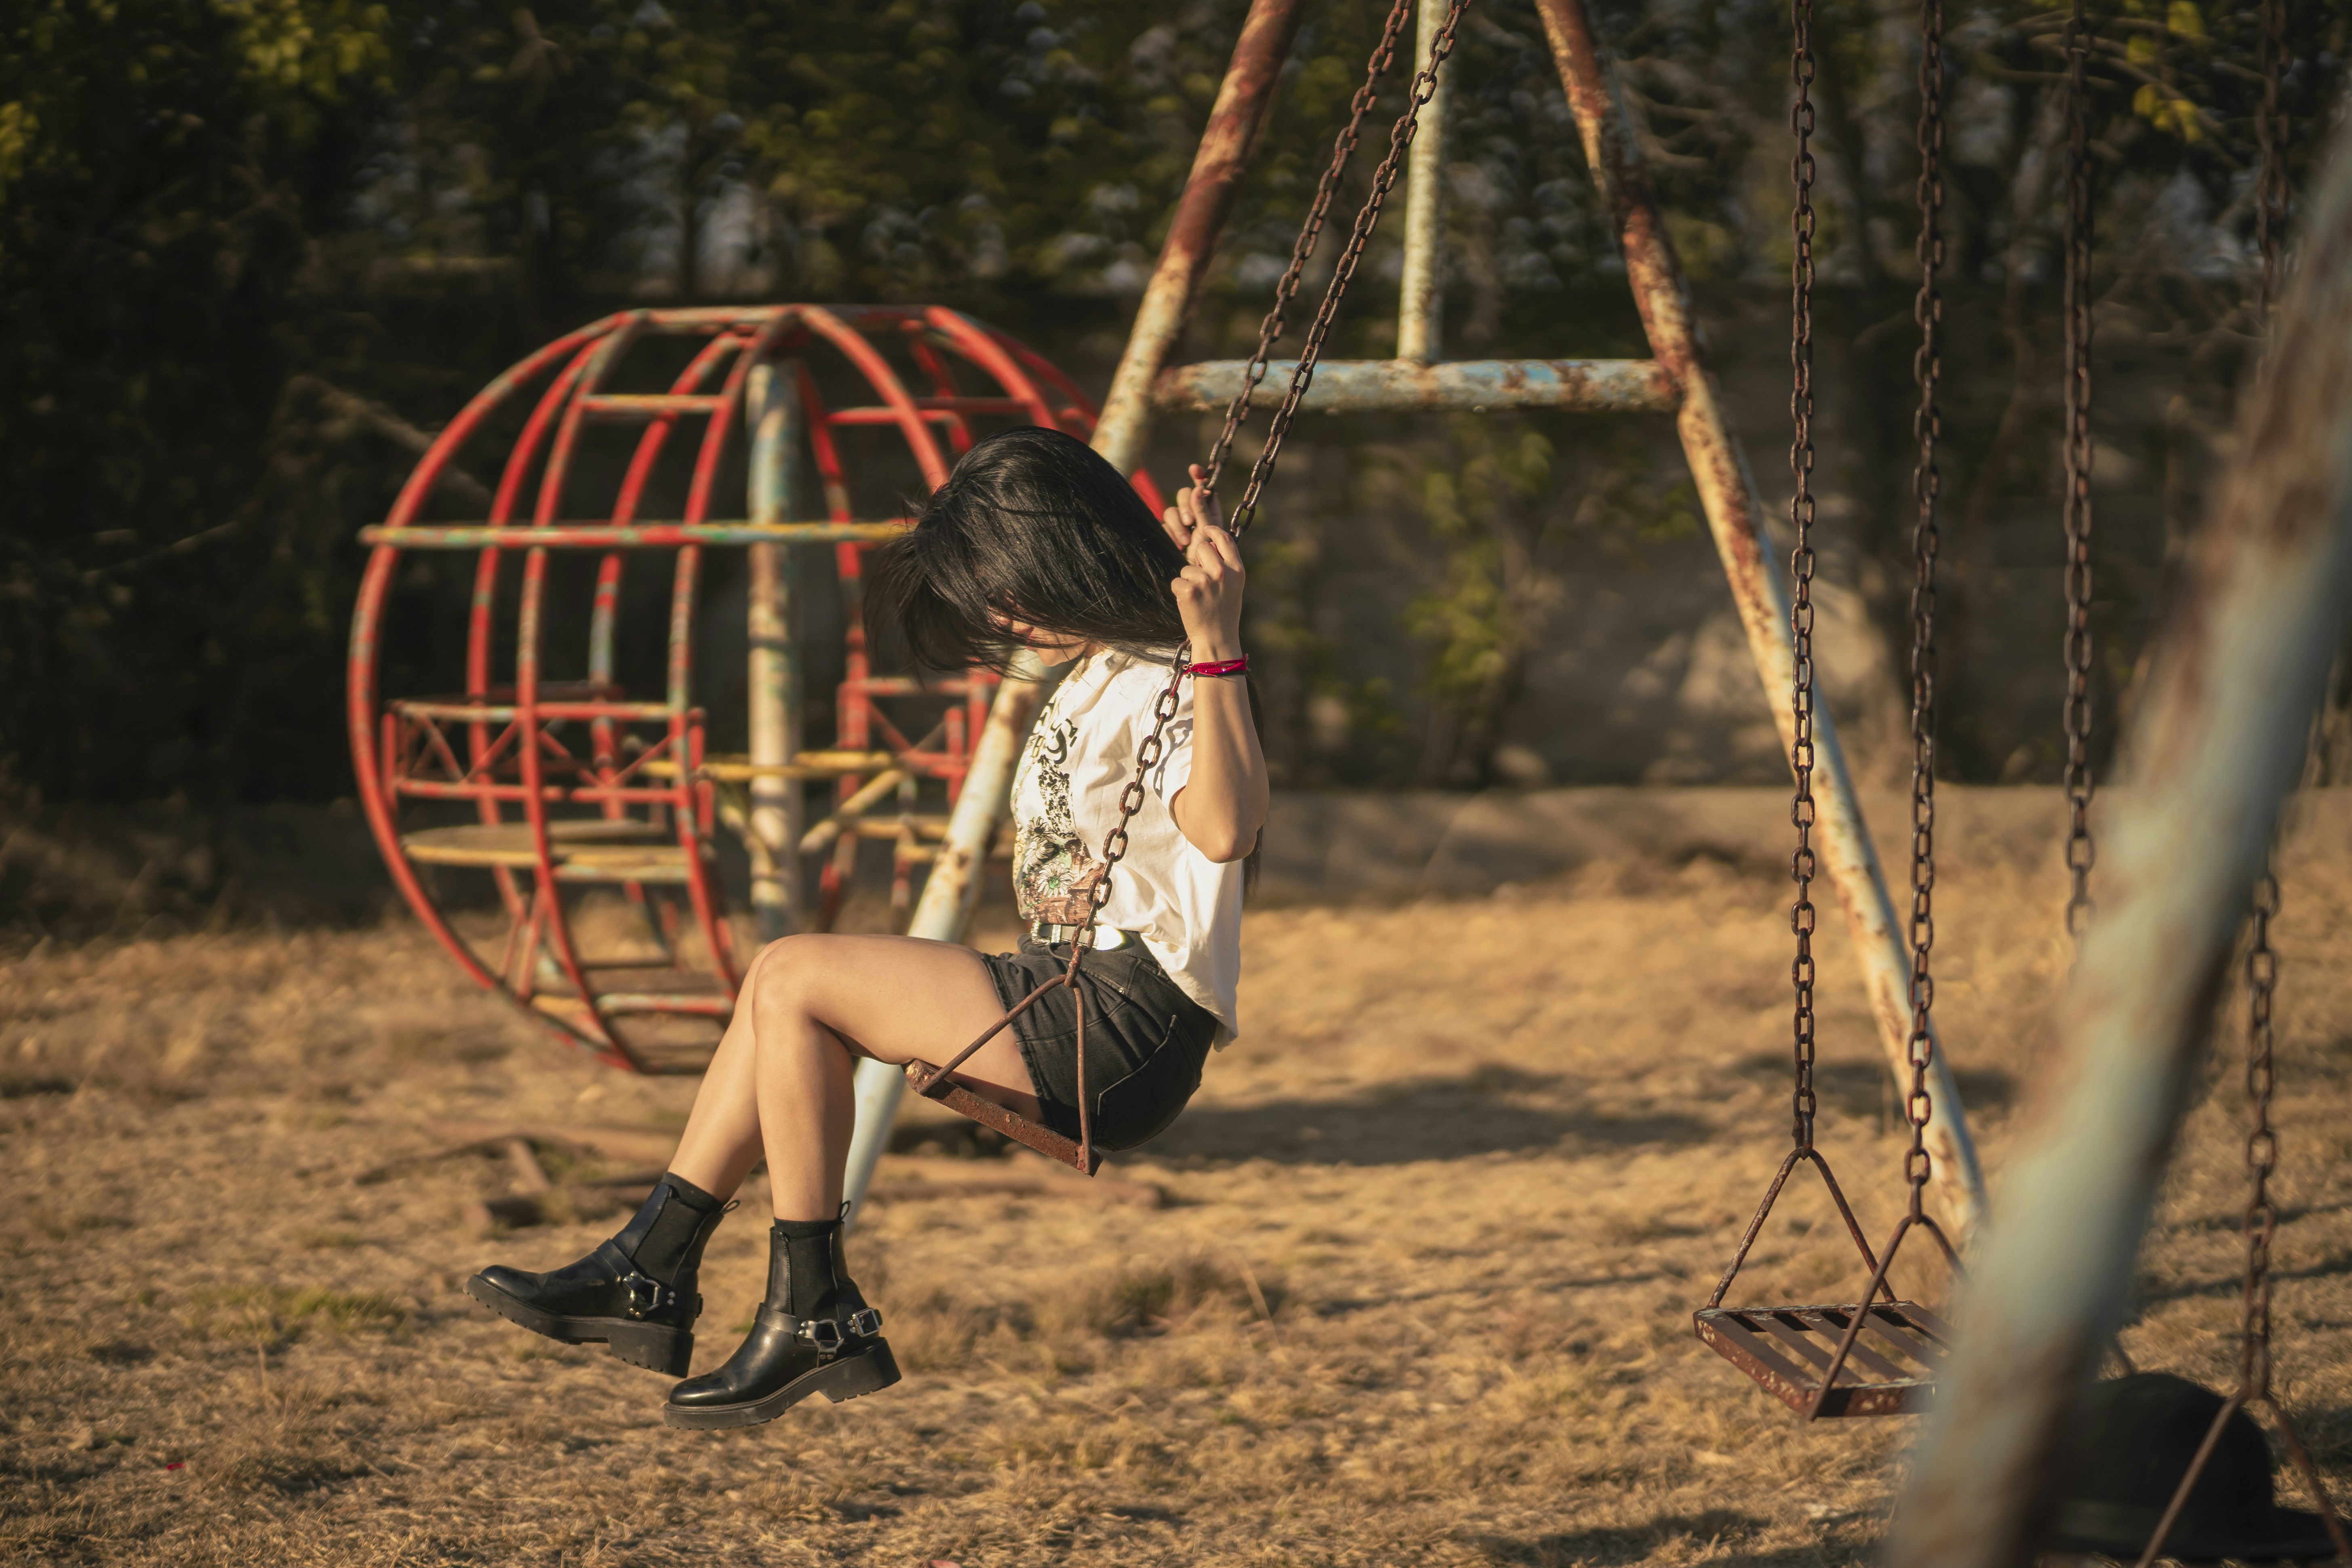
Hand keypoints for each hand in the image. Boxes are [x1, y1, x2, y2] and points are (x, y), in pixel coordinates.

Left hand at [1161, 462, 1243, 658]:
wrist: (1217, 639)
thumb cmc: (1224, 613)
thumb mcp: (1233, 587)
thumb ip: (1225, 566)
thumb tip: (1207, 545)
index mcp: (1237, 570)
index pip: (1225, 540)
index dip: (1213, 531)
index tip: (1205, 529)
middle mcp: (1222, 573)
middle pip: (1201, 547)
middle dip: (1197, 559)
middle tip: (1201, 580)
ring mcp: (1205, 581)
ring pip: (1186, 568)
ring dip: (1188, 581)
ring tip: (1199, 599)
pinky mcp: (1188, 590)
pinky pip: (1176, 581)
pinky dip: (1179, 592)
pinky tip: (1190, 605)